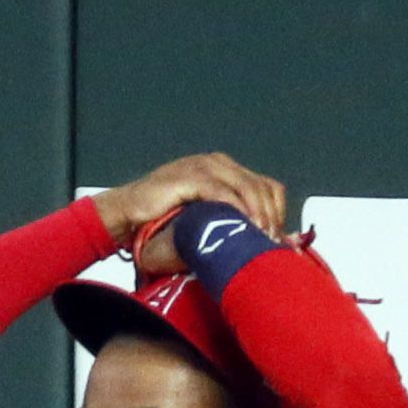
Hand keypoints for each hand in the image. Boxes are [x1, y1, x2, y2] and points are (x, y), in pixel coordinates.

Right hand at [94, 151, 288, 274]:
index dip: (279, 213)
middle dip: (273, 218)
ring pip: (247, 187)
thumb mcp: (206, 218)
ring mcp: (204, 167)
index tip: (280, 241)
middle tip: (273, 244)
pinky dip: (236, 210)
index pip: (268, 186)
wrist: (128, 214)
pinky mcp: (191, 176)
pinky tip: (242, 228)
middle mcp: (218, 163)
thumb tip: (262, 243)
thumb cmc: (163, 219)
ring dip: (258, 215)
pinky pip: (223, 191)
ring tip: (261, 239)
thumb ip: (231, 221)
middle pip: (262, 186)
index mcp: (226, 169)